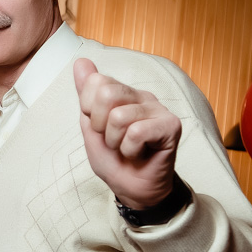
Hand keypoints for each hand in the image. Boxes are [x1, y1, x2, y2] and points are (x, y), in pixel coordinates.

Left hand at [74, 58, 181, 210]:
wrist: (132, 189)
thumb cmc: (114, 160)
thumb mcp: (91, 127)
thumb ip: (86, 94)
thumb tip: (81, 62)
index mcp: (123, 93)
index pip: (96, 82)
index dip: (90, 110)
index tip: (100, 128)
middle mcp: (142, 96)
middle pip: (107, 94)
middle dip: (101, 126)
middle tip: (113, 140)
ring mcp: (159, 109)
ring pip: (119, 117)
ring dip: (116, 142)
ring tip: (126, 148)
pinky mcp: (171, 125)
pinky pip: (136, 132)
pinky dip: (130, 150)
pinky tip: (139, 154)